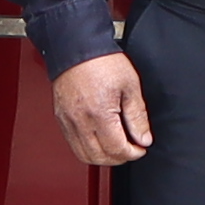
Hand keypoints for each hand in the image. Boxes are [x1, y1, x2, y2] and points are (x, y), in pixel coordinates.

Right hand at [49, 49, 152, 167]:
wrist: (76, 46)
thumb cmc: (101, 61)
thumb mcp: (130, 85)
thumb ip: (137, 116)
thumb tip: (143, 138)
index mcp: (99, 113)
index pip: (116, 149)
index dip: (132, 153)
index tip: (140, 148)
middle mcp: (80, 121)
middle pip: (99, 157)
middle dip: (119, 158)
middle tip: (131, 149)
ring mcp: (67, 121)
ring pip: (84, 155)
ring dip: (103, 158)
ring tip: (116, 147)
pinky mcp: (61, 118)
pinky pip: (73, 144)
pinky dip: (88, 149)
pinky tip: (99, 140)